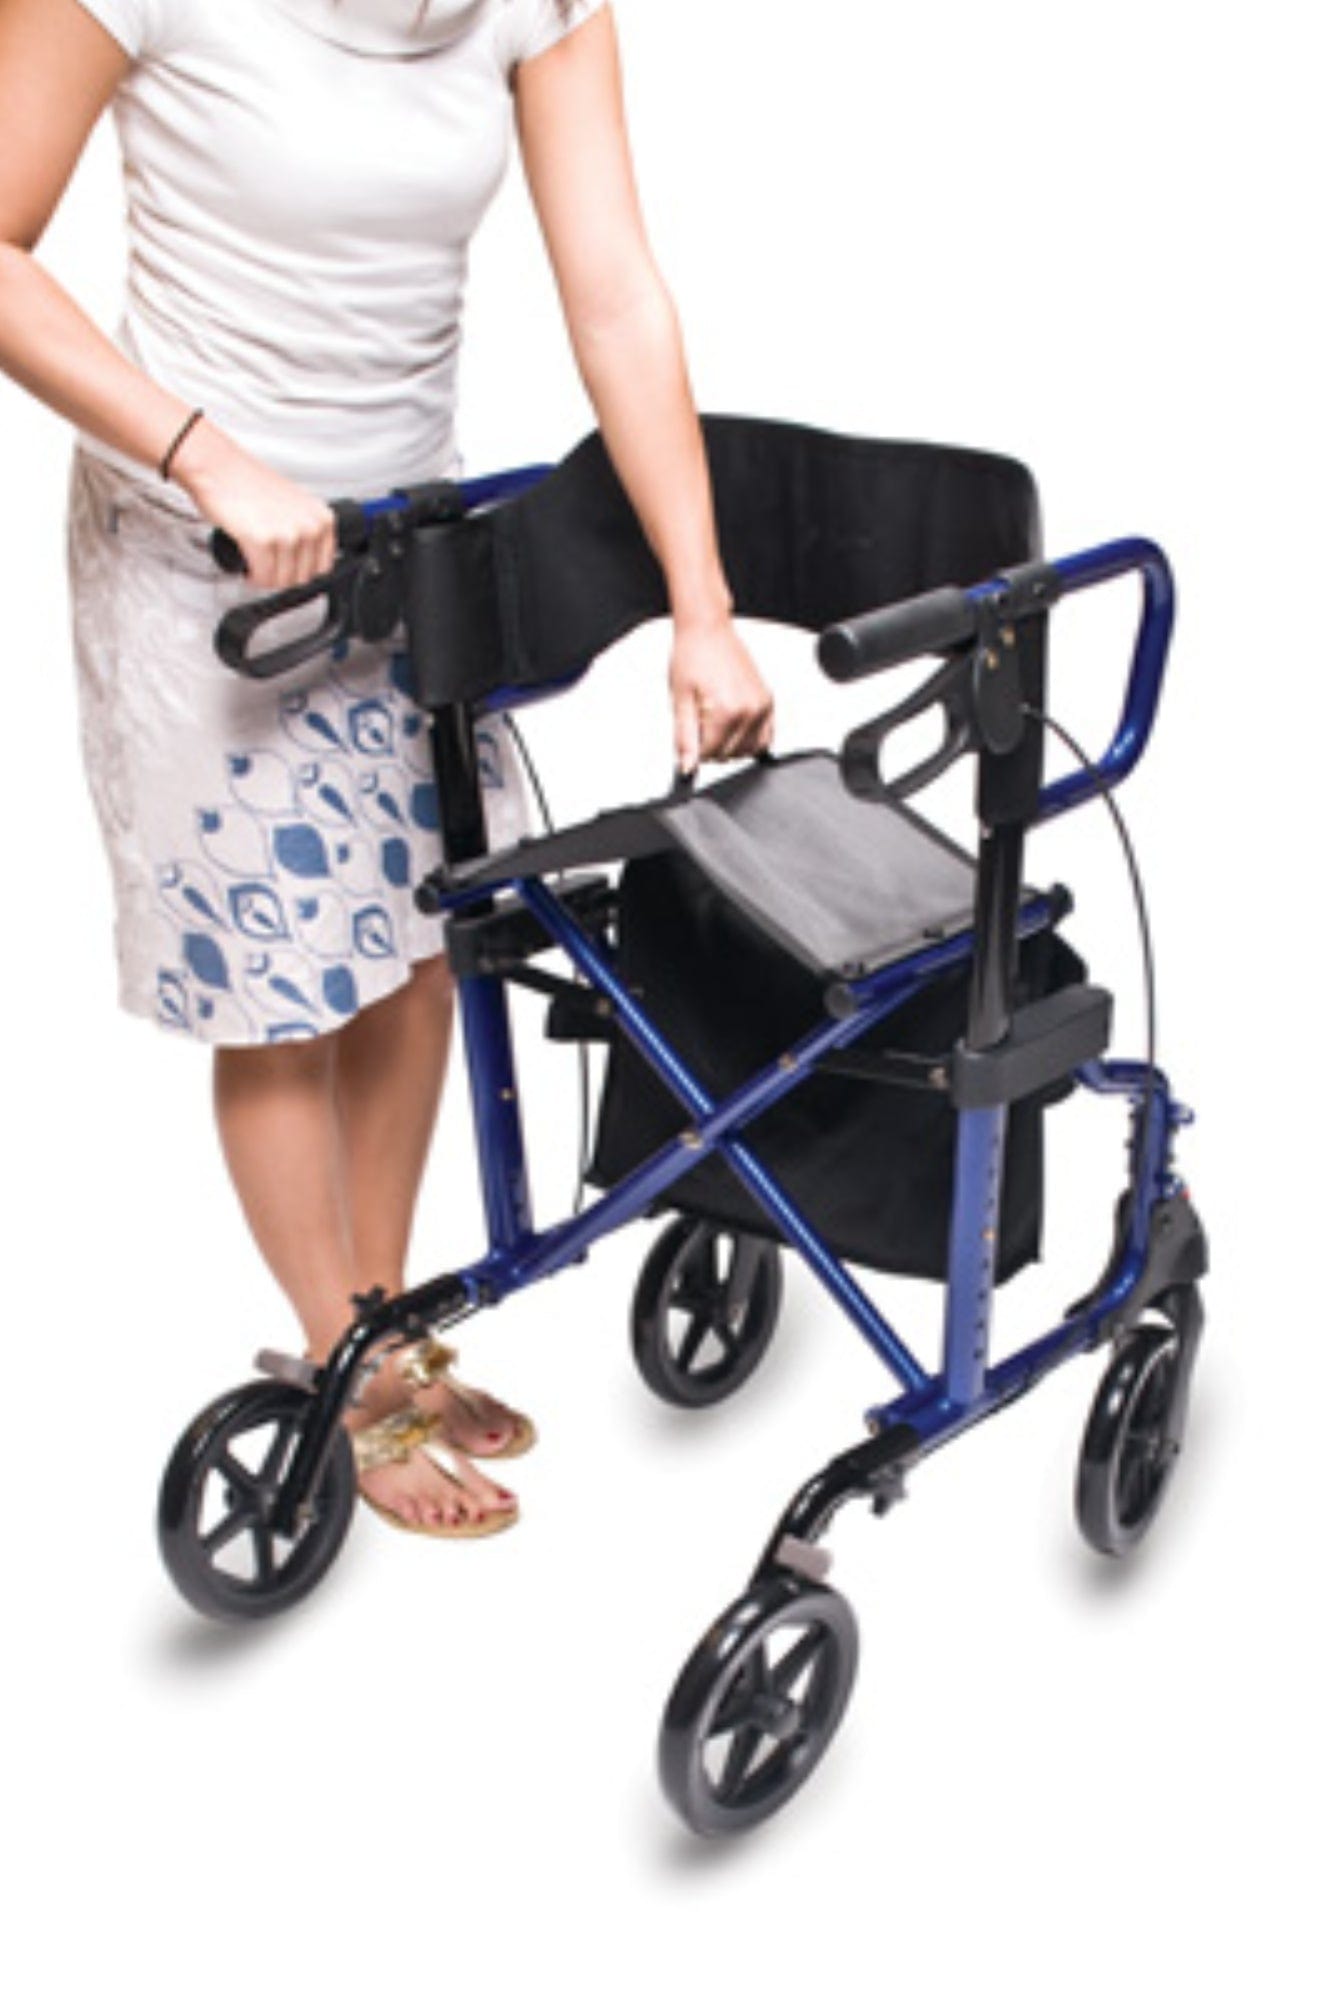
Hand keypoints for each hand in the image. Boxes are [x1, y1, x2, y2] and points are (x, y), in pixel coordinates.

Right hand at [167, 417, 335, 589]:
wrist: (218, 467)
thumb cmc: (248, 482)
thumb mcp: (293, 504)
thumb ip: (304, 528)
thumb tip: (305, 556)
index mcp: (322, 517)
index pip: (322, 566)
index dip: (300, 571)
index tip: (287, 569)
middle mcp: (310, 526)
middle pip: (302, 577)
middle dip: (281, 577)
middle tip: (267, 568)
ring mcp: (288, 534)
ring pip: (282, 580)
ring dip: (266, 579)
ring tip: (256, 567)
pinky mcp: (263, 541)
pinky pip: (263, 576)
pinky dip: (253, 578)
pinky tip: (248, 569)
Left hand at [669, 617, 774, 773]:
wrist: (707, 629)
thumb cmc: (692, 655)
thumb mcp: (680, 700)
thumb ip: (685, 738)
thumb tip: (686, 766)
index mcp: (726, 712)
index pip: (710, 755)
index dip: (695, 749)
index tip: (691, 732)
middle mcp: (750, 711)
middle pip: (730, 755)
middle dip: (712, 746)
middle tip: (702, 720)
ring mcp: (762, 706)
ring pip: (749, 750)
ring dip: (732, 744)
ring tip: (717, 720)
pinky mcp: (768, 701)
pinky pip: (766, 736)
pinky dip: (750, 738)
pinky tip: (735, 724)